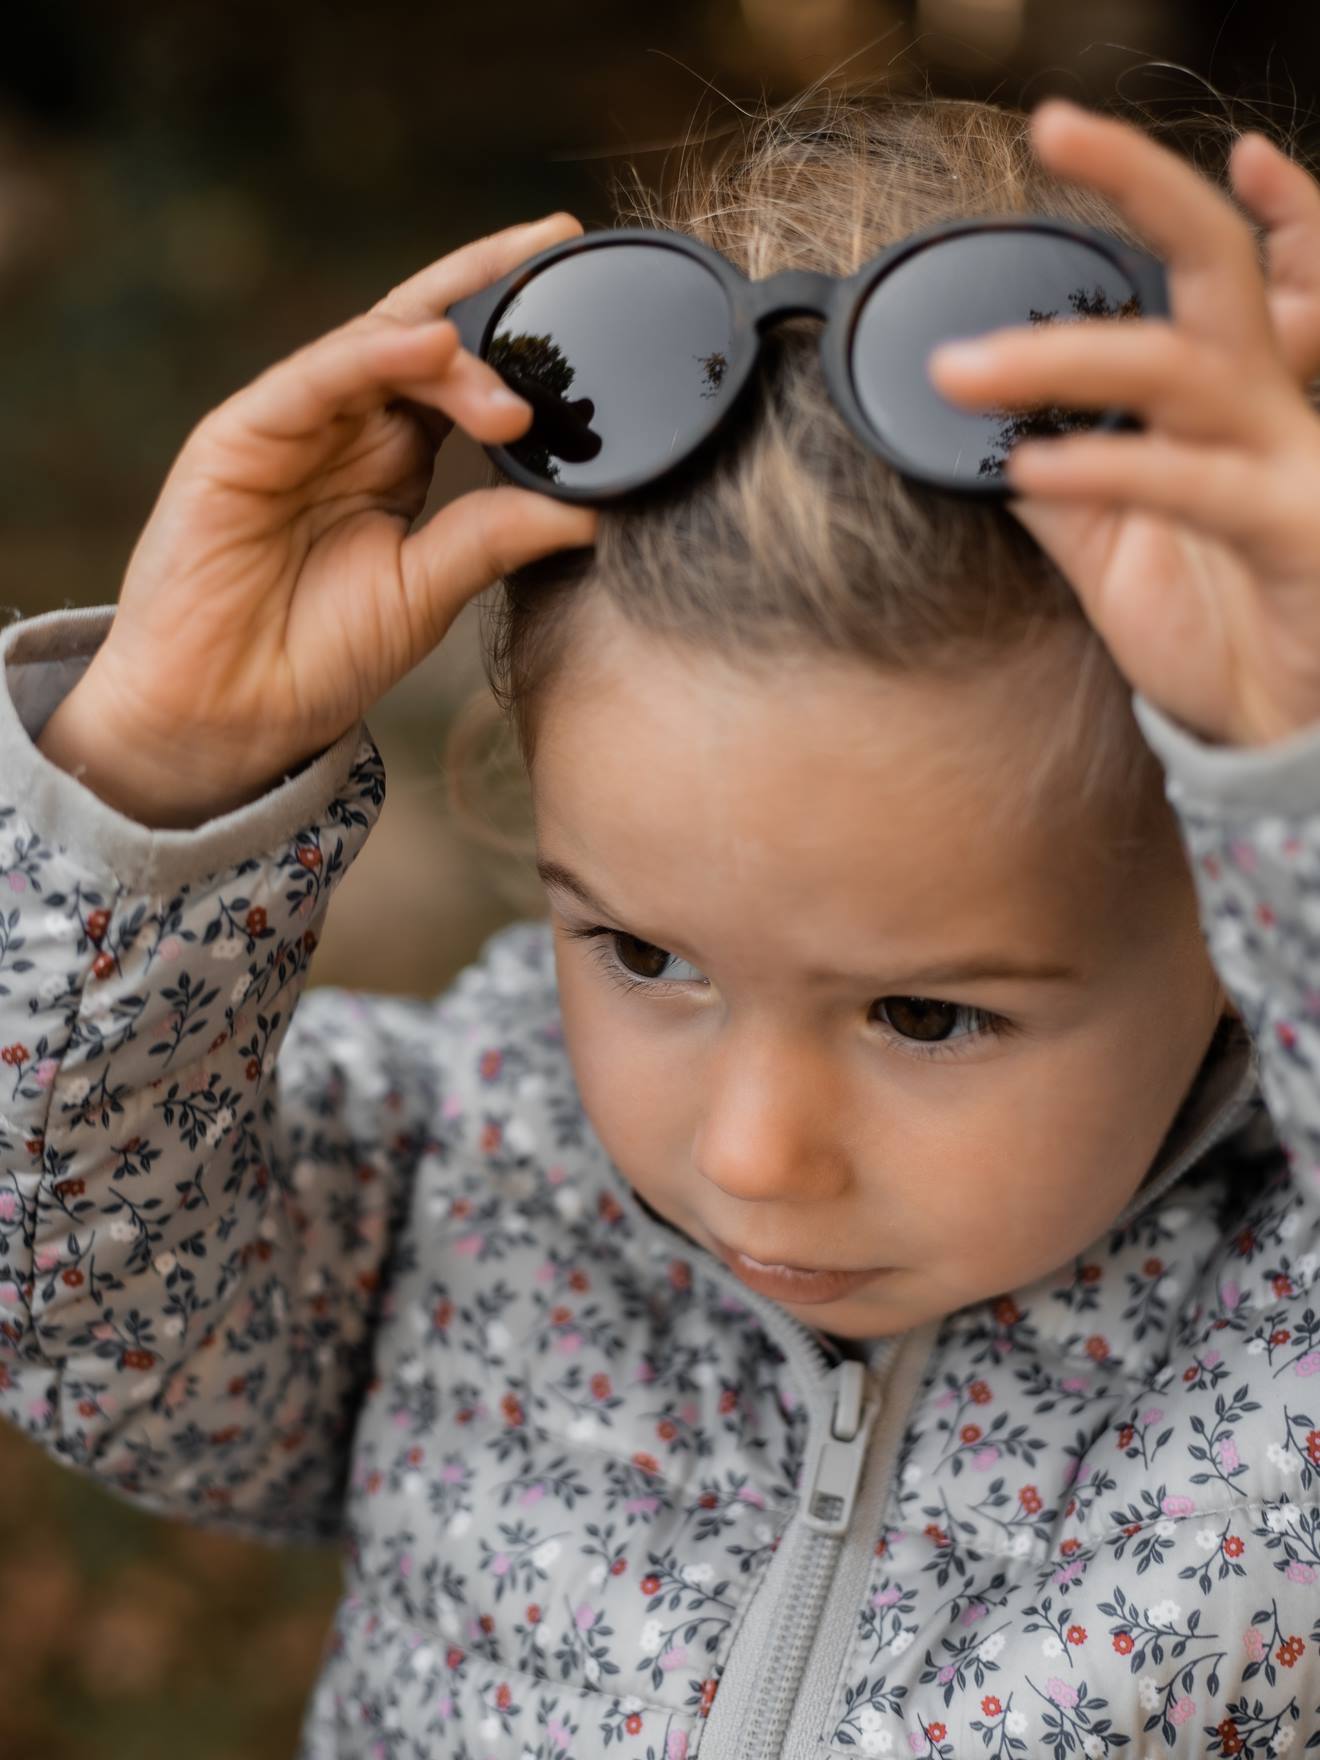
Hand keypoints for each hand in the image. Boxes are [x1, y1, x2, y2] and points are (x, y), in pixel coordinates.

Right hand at [78, 213, 597, 809]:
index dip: (515, 324)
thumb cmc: (322, 654)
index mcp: (394, 456)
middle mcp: (346, 425)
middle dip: (494, 303)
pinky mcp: (243, 435)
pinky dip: (373, 356)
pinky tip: (431, 347)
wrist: (233, 713)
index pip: (460, 368)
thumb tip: (598, 508)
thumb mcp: (433, 587)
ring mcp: (294, 424)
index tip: (585, 283)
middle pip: (425, 335)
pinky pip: (315, 377)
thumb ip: (500, 534)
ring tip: (511, 392)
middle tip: (562, 285)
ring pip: (379, 346)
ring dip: (451, 354)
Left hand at [928, 99, 1319, 748]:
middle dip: (1143, 183)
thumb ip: (1062, 484)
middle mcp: (1271, 409)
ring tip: (961, 370)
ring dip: (1064, 356)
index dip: (1163, 192)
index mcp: (1233, 400)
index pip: (1211, 265)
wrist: (1282, 730)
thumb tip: (980, 439)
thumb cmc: (1221, 625)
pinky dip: (1107, 467)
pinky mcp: (1296, 531)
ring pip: (1187, 368)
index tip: (1078, 134)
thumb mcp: (1118, 547)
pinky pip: (1194, 483)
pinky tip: (1031, 465)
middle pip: (1219, 263)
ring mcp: (1291, 463)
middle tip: (1054, 127)